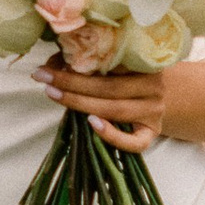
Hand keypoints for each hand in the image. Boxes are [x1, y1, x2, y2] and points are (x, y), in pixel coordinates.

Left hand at [44, 60, 167, 151]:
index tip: (48, 66)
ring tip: (54, 95)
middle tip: (44, 79)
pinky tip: (91, 123)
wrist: (160, 96)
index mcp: (144, 62)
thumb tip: (52, 65)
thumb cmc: (125, 77)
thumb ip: (86, 62)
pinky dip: (112, 135)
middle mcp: (154, 85)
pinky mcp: (152, 132)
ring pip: (115, 109)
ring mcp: (155, 111)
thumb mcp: (111, 65)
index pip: (110, 61)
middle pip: (109, 87)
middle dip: (72, 84)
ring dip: (81, 104)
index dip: (78, 64)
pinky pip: (134, 142)